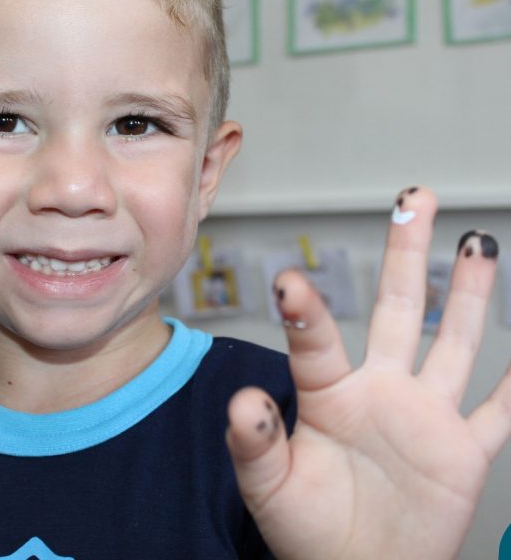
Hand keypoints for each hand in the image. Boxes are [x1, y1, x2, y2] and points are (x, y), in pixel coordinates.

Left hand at [226, 187, 510, 559]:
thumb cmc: (306, 529)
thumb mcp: (269, 488)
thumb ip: (256, 444)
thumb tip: (242, 403)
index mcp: (329, 395)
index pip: (315, 342)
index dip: (304, 311)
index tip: (289, 280)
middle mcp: (380, 390)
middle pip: (398, 309)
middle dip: (406, 254)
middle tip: (413, 201)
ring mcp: (425, 415)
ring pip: (453, 341)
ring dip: (468, 294)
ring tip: (477, 244)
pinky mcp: (462, 451)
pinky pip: (502, 411)